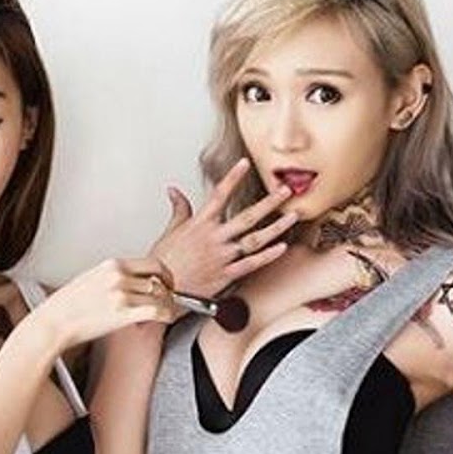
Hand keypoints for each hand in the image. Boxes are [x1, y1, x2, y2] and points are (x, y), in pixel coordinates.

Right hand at [30, 256, 177, 350]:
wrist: (54, 323)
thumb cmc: (67, 306)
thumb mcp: (91, 279)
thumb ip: (112, 277)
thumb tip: (131, 283)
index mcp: (111, 265)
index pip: (151, 263)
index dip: (165, 274)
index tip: (166, 283)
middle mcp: (118, 276)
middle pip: (160, 276)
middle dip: (170, 288)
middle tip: (170, 297)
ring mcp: (121, 293)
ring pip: (161, 294)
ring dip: (168, 304)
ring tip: (165, 312)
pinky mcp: (123, 313)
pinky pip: (158, 310)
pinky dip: (167, 315)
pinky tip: (165, 319)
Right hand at [150, 158, 296, 301]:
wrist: (160, 290)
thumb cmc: (162, 263)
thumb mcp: (169, 231)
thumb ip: (179, 209)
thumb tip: (174, 191)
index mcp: (200, 224)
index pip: (219, 194)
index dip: (232, 177)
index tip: (244, 163)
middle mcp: (213, 238)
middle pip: (247, 216)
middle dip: (269, 202)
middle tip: (286, 191)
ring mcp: (221, 256)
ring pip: (255, 239)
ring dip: (276, 227)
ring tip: (292, 216)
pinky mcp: (225, 275)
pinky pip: (251, 264)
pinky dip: (267, 256)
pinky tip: (281, 247)